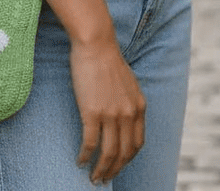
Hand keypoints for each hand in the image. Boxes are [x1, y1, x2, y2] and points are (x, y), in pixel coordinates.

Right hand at [71, 35, 145, 183]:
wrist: (96, 43)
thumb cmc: (107, 58)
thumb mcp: (128, 82)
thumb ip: (129, 101)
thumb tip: (124, 116)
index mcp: (139, 107)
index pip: (137, 143)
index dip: (128, 158)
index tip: (119, 164)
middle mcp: (128, 114)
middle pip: (124, 153)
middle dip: (115, 169)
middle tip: (104, 178)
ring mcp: (111, 114)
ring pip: (109, 153)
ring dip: (101, 170)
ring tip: (93, 178)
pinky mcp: (92, 112)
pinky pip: (90, 143)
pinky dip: (86, 156)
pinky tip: (80, 161)